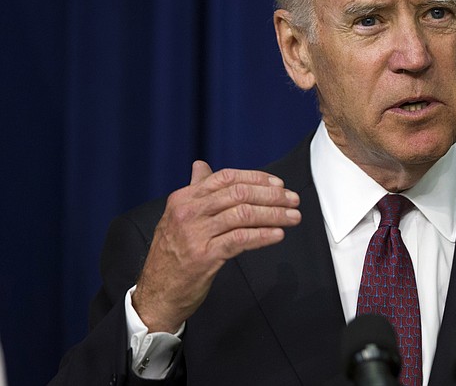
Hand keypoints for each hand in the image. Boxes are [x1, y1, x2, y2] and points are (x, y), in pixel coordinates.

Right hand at [132, 160, 301, 332]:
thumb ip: (195, 191)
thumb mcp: (178, 217)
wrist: (157, 293)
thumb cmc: (172, 255)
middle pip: (239, 194)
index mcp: (184, 198)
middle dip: (272, 195)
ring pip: (243, 214)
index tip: (279, 184)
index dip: (256, 178)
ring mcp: (195, 234)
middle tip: (293, 199)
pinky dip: (263, 235)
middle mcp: (188, 212)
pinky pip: (241, 239)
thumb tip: (201, 166)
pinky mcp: (204, 256)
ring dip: (274, 215)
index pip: (226, 178)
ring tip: (293, 217)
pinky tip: (278, 234)